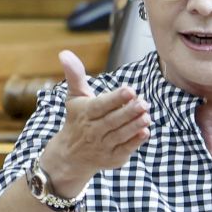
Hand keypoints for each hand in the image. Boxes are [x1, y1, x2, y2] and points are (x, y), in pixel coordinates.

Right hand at [39, 50, 149, 194]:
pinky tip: (145, 132)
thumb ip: (75, 76)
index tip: (129, 90)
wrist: (70, 156)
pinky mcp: (112, 158)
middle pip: (112, 121)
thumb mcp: (75, 97)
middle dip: (129, 112)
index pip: (100, 106)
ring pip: (120, 135)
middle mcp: (92, 131)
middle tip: (144, 102)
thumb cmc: (77, 120)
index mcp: (85, 114)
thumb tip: (64, 53)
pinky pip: (124, 149)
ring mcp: (102, 146)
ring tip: (147, 115)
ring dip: (134, 125)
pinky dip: (135, 142)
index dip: (115, 99)